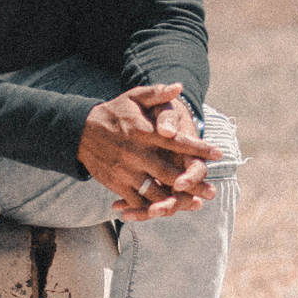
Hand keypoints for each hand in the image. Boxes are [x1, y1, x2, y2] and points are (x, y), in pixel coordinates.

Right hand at [77, 83, 221, 222]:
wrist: (80, 131)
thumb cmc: (115, 113)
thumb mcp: (134, 97)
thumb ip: (157, 93)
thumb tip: (179, 87)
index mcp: (143, 132)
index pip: (176, 141)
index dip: (198, 148)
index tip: (218, 153)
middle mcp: (135, 153)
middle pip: (169, 173)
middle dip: (193, 184)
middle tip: (212, 190)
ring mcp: (126, 171)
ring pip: (155, 192)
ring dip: (177, 201)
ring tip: (195, 204)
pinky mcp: (117, 184)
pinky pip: (137, 202)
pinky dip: (152, 209)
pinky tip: (168, 210)